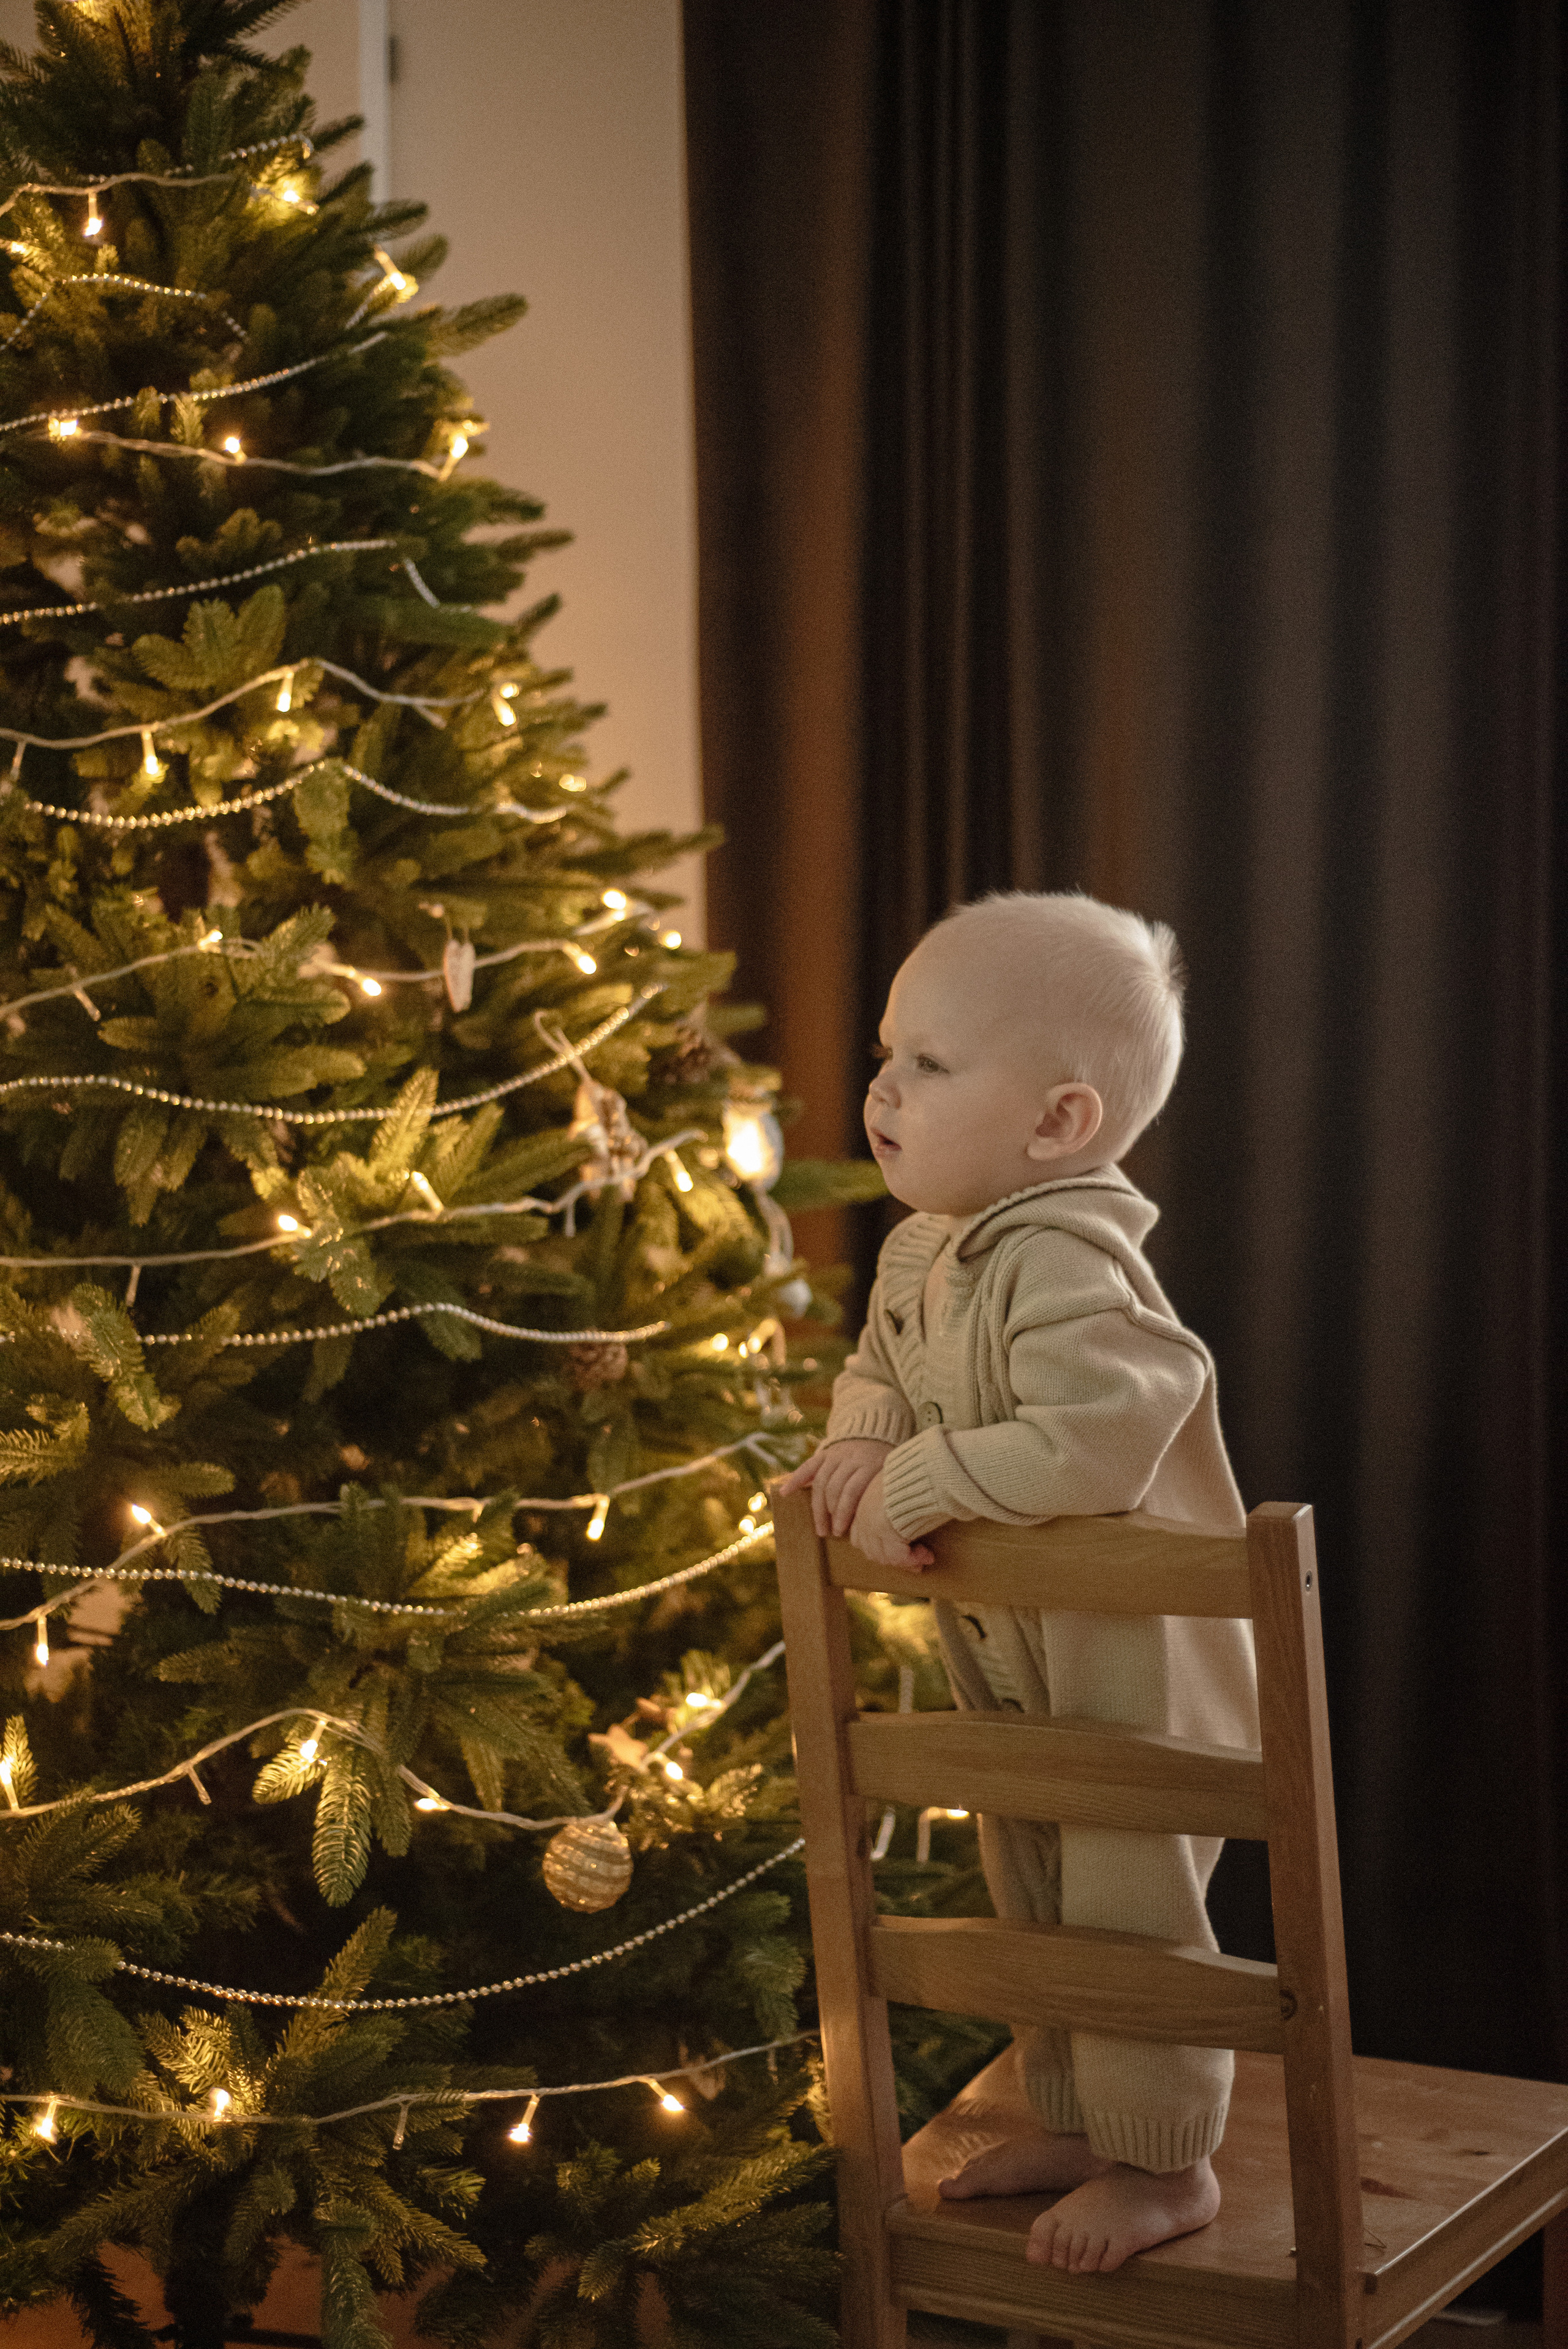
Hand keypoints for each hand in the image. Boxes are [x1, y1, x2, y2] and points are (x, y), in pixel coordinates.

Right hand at [778, 1439, 892, 1538]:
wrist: (876, 1432)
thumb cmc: (884, 1463)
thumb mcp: (889, 1474)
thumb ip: (879, 1492)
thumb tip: (875, 1522)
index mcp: (869, 1464)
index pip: (851, 1491)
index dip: (843, 1513)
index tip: (841, 1532)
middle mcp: (850, 1458)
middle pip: (833, 1488)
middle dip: (830, 1514)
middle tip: (829, 1532)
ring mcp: (835, 1454)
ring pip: (820, 1482)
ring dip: (817, 1507)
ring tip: (820, 1527)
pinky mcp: (824, 1453)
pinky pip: (807, 1467)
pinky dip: (795, 1479)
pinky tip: (784, 1493)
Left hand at [850, 1469, 934, 1570]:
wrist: (915, 1472)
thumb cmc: (910, 1475)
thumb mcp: (894, 1488)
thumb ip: (891, 1503)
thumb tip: (900, 1514)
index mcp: (861, 1507)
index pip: (861, 1538)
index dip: (880, 1548)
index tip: (898, 1550)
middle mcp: (863, 1520)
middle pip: (873, 1551)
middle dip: (894, 1559)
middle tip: (915, 1561)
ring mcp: (873, 1529)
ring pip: (885, 1557)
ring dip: (906, 1561)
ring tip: (924, 1558)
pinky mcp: (887, 1536)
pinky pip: (900, 1557)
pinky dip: (914, 1559)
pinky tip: (928, 1555)